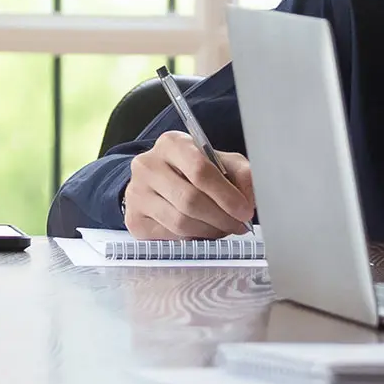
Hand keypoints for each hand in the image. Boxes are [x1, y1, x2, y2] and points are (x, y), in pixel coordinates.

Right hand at [122, 130, 254, 239]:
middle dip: (221, 218)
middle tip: (239, 225)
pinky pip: (169, 237)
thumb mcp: (221, 162)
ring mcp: (136, 193)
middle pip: (190, 200)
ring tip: (223, 229)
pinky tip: (202, 232)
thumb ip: (241, 175)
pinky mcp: (133, 219)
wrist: (158, 181)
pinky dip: (192, 239)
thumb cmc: (194, 170)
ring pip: (180, 222)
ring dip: (209, 231)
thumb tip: (250, 199)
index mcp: (171, 143)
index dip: (226, 195)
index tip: (245, 210)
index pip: (200, 170)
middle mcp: (147, 165)